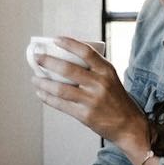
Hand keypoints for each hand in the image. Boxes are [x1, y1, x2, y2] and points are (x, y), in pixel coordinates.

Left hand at [32, 36, 148, 151]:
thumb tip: (66, 58)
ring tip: (34, 78)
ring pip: (60, 88)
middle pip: (68, 69)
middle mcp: (100, 83)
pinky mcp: (85, 115)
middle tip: (37, 57)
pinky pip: (61, 104)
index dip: (69, 43)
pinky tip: (40, 93)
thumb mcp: (111, 79)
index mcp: (107, 70)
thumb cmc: (117, 100)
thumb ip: (94, 69)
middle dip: (48, 61)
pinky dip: (47, 98)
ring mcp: (92, 100)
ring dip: (43, 82)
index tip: (55, 39)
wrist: (129, 125)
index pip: (86, 51)